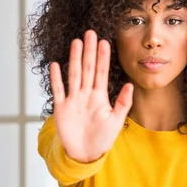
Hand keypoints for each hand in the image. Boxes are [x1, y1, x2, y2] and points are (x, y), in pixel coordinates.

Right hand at [50, 29, 133, 162]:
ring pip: (74, 75)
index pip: (101, 72)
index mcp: (100, 97)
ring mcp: (73, 100)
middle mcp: (85, 95)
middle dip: (89, 51)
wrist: (85, 154)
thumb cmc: (102, 138)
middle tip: (91, 33)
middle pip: (87, 68)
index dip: (103, 58)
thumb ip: (123, 103)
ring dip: (75, 59)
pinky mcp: (61, 108)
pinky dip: (56, 78)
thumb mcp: (116, 121)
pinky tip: (56, 65)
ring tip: (76, 42)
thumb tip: (130, 84)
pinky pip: (58, 90)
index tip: (105, 42)